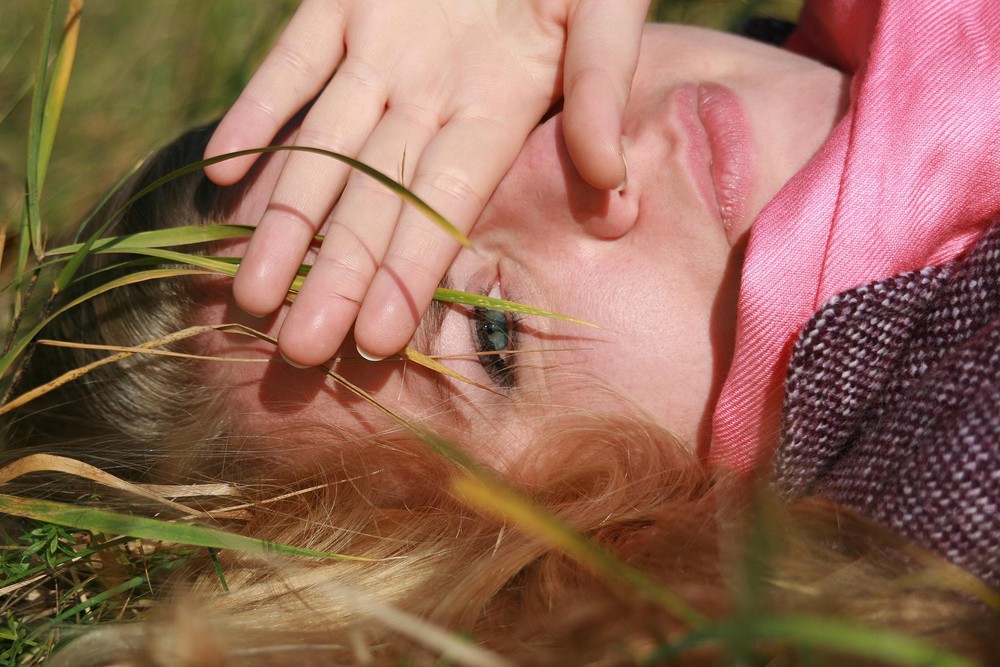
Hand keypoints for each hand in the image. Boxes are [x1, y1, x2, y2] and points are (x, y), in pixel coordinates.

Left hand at [204, 0, 647, 366]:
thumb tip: (612, 183)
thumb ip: (602, 87)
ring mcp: (383, 52)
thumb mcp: (606, 8)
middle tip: (297, 351)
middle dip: (336, 275)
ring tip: (250, 291)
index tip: (378, 340)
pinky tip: (224, 169)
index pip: (446, 208)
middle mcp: (434, 98)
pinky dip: (260, 108)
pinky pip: (295, 62)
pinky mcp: (346, 3)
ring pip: (324, 149)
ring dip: (285, 218)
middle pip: (374, 202)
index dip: (412, 271)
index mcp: (499, 110)